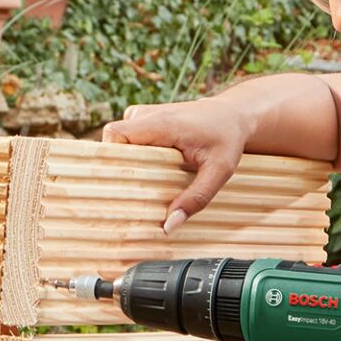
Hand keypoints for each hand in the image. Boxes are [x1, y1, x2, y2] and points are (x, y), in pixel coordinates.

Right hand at [101, 99, 247, 231]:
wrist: (233, 115)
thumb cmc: (227, 139)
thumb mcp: (219, 171)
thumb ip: (196, 198)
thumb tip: (169, 225)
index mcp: (161, 124)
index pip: (115, 134)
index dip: (108, 157)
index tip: (116, 183)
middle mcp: (147, 115)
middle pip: (112, 141)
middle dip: (116, 167)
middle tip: (129, 193)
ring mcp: (144, 115)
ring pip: (118, 142)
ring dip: (126, 162)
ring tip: (141, 184)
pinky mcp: (145, 120)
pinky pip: (127, 140)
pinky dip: (133, 156)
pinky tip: (148, 171)